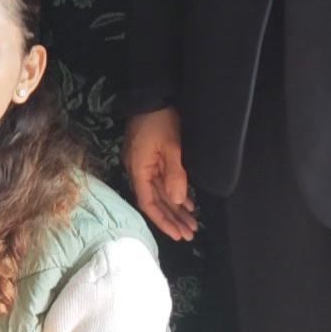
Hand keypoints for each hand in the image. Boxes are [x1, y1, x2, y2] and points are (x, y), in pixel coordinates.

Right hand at [123, 109, 194, 242]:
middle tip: (190, 234)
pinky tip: (186, 203)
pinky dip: (175, 193)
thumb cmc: (160, 120)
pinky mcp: (152, 158)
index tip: (178, 234)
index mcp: (138, 169)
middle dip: (172, 218)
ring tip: (191, 224)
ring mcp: (145, 164)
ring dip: (175, 208)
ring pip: (160, 193)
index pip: (148, 202)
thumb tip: (176, 201)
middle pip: (155, 201)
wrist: (152, 96)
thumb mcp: (171, 147)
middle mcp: (139, 170)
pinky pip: (163, 181)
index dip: (163, 220)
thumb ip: (174, 175)